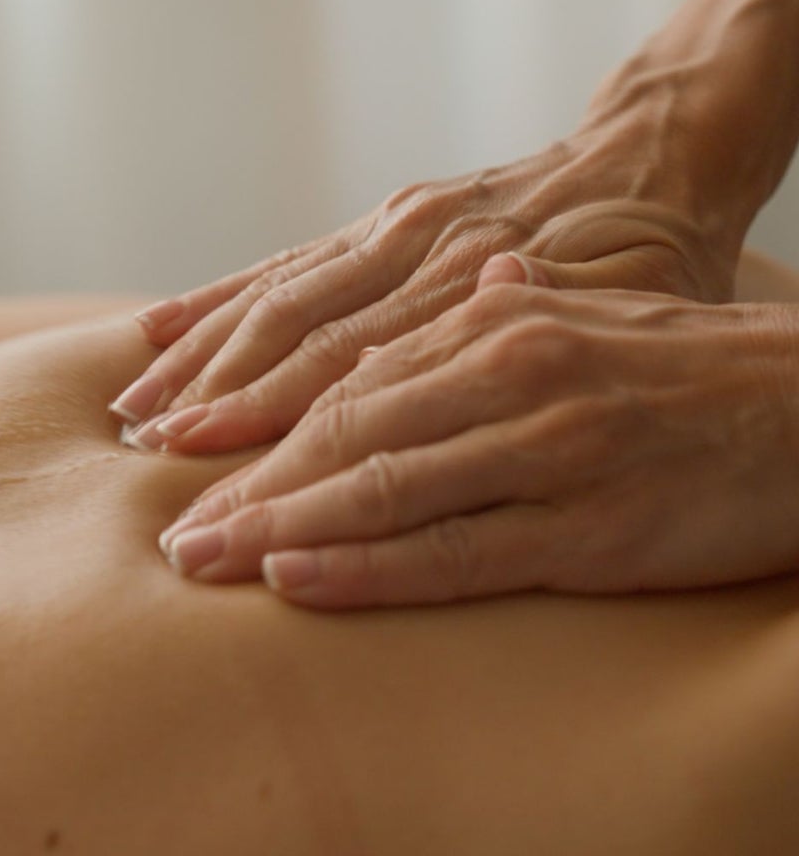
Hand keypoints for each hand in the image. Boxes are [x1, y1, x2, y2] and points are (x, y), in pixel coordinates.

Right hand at [111, 98, 739, 452]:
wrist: (647, 158)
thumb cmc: (651, 260)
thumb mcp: (629, 319)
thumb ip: (532, 354)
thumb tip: (447, 394)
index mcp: (478, 290)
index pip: (356, 381)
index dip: (280, 439)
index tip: (222, 492)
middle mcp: (419, 254)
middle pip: (298, 344)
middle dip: (218, 409)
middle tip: (151, 472)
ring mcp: (393, 228)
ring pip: (275, 298)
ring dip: (199, 358)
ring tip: (133, 414)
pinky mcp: (381, 215)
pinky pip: (286, 260)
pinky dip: (216, 297)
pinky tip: (156, 328)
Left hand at [156, 285, 798, 607]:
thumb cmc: (692, 357)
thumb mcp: (590, 308)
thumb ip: (512, 307)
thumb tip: (477, 290)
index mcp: (498, 317)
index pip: (350, 370)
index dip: (263, 410)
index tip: (196, 446)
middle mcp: (509, 370)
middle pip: (344, 426)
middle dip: (250, 478)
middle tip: (176, 522)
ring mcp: (547, 446)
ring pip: (383, 485)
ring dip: (284, 524)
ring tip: (206, 557)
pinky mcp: (591, 526)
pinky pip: (455, 549)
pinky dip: (367, 565)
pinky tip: (299, 578)